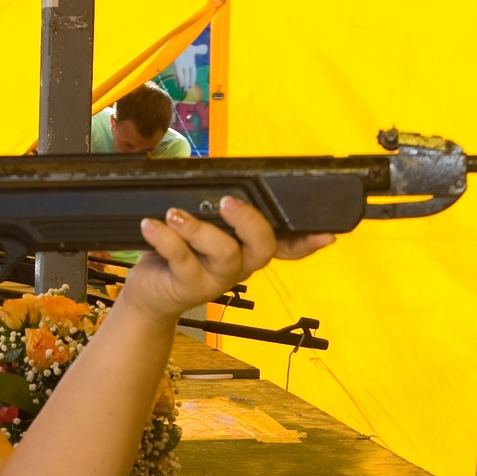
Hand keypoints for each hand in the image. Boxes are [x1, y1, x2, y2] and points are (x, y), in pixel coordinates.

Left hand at [115, 196, 333, 324]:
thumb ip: (220, 210)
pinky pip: (182, 259)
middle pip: (263, 246)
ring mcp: (216, 279)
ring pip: (224, 253)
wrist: (150, 293)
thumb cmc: (178, 252)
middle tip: (229, 203)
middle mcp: (239, 266)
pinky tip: (152, 225)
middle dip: (250, 222)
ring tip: (175, 215)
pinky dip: (165, 238)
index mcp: (248, 248)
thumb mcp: (203, 227)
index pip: (288, 245)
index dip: (309, 241)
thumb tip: (225, 182)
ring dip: (200, 229)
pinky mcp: (188, 286)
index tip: (326, 234)